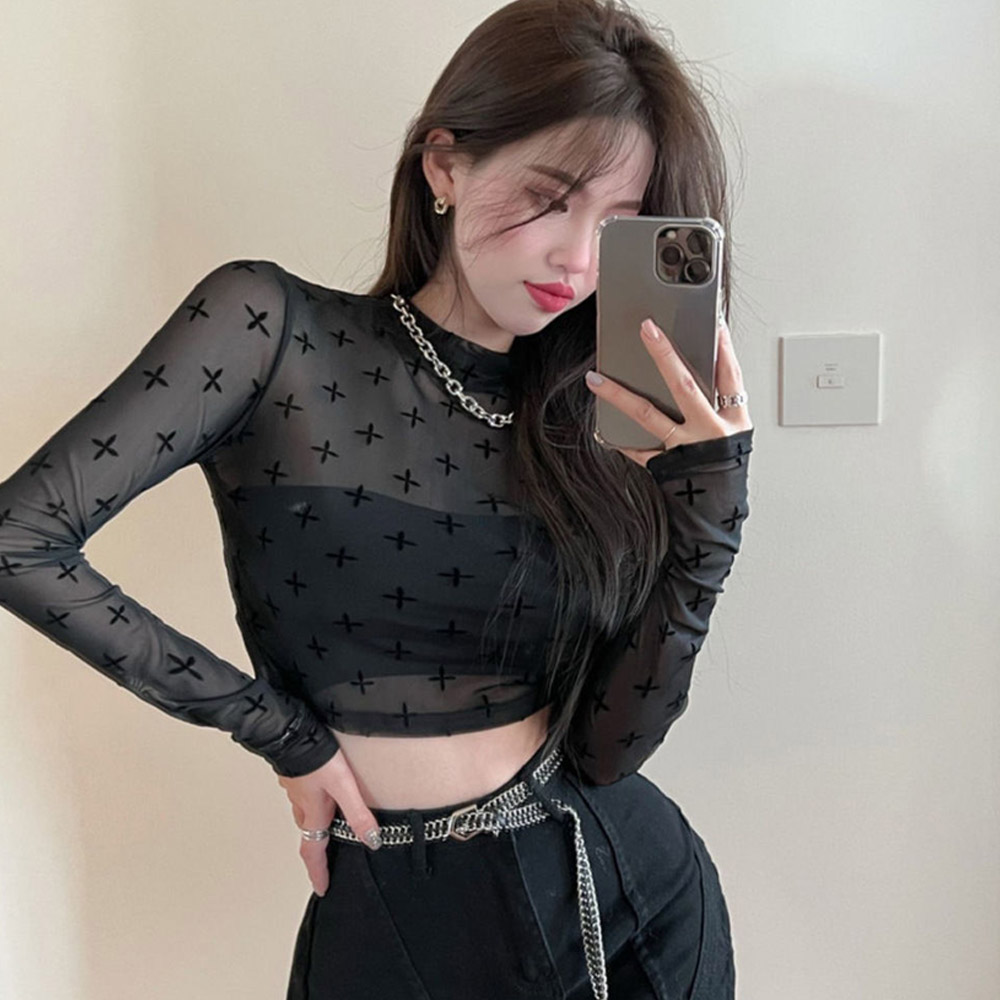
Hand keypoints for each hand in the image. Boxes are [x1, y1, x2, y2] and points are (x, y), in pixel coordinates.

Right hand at [277, 748, 381, 896]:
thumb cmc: (316, 756)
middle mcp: (301, 803)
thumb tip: (372, 841)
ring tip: (326, 824)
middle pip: (309, 833)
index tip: (322, 887)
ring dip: (314, 823)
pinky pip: (303, 795)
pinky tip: (319, 790)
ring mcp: (296, 788)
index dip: (319, 872)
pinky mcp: (295, 773)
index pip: (314, 852)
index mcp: (313, 812)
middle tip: (325, 860)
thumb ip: (358, 813)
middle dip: (316, 849)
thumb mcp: (343, 786)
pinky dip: (310, 801)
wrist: (290, 732)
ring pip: (304, 812)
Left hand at [585, 314, 752, 467]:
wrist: (719, 517)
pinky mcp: (665, 466)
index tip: (714, 321)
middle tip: (647, 329)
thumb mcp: (736, 436)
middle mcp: (709, 433)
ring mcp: (685, 449)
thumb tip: (702, 371)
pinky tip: (601, 429)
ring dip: (619, 395)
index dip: (723, 348)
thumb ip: (722, 406)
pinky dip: (619, 439)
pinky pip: (637, 450)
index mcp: (734, 422)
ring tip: (596, 378)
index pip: (729, 376)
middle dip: (665, 355)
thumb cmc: (727, 472)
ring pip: (648, 415)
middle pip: (685, 386)